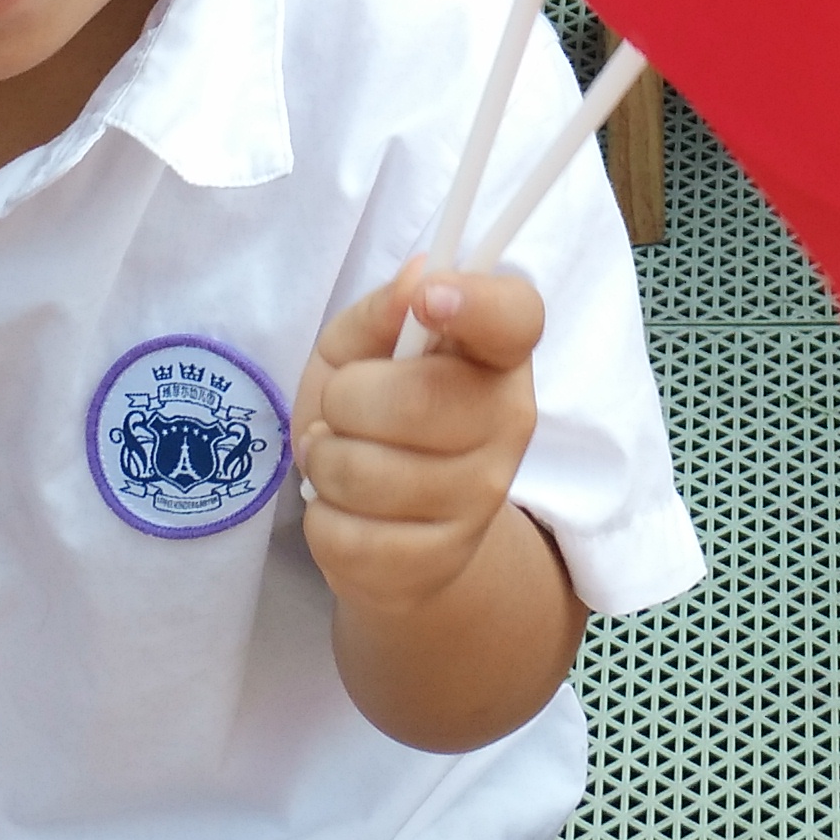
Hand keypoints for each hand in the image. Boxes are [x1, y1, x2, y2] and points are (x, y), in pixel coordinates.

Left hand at [294, 259, 542, 617]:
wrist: (396, 529)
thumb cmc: (375, 414)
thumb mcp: (360, 349)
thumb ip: (380, 312)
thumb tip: (415, 277)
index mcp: (497, 353)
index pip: (517, 317)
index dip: (477, 302)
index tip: (429, 298)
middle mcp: (509, 422)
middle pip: (414, 400)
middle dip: (344, 401)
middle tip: (341, 410)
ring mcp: (483, 498)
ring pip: (367, 474)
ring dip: (325, 462)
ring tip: (337, 459)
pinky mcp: (442, 561)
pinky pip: (348, 537)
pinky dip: (322, 520)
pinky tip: (345, 511)